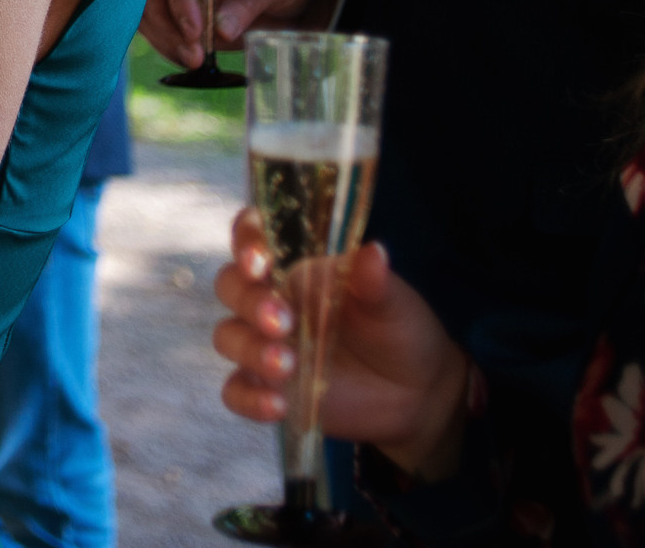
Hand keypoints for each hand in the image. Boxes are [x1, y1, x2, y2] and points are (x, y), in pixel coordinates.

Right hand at [141, 0, 330, 68]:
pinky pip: (162, 32)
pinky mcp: (183, 17)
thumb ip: (248, 1)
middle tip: (194, 57)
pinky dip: (171, 50)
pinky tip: (192, 64)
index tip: (195, 31)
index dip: (180, 0)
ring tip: (194, 63)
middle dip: (169, 29)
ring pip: (151, 16)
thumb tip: (222, 30)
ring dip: (166, 42)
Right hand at [213, 208, 470, 478]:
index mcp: (295, 267)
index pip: (252, 238)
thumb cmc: (398, 330)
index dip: (245, 242)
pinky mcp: (268, 388)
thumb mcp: (393, 303)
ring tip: (288, 366)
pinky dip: (248, 398)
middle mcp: (270, 300)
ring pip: (228, 337)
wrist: (416, 392)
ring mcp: (264, 345)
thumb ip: (375, 281)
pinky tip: (277, 406)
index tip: (258, 261)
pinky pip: (236, 391)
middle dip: (248, 301)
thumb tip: (373, 251)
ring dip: (250, 349)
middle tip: (283, 322)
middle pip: (231, 287)